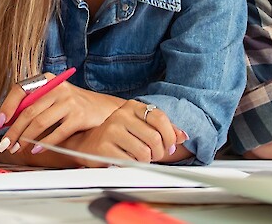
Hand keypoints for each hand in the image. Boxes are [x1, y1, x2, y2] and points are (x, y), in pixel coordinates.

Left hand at [0, 74, 122, 155]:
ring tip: (17, 149)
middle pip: (28, 111)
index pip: (20, 90)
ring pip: (39, 122)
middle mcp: (57, 87)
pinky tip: (35, 150)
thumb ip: (30, 106)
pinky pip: (56, 132)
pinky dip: (43, 143)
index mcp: (47, 80)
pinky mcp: (79, 115)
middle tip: (5, 145)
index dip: (6, 107)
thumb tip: (0, 120)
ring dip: (25, 139)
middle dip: (13, 131)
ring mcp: (69, 101)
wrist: (104, 109)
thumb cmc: (73, 106)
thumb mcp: (51, 100)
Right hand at [66, 100, 187, 165]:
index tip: (170, 145)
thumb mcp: (140, 126)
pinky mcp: (104, 147)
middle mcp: (120, 115)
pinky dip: (134, 165)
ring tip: (141, 158)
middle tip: (155, 155)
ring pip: (144, 152)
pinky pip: (130, 162)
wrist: (87, 143)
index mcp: (132, 106)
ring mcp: (111, 131)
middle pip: (155, 138)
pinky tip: (129, 161)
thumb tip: (183, 136)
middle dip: (159, 152)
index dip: (170, 135)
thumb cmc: (118, 135)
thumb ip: (163, 129)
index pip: (160, 118)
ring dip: (147, 161)